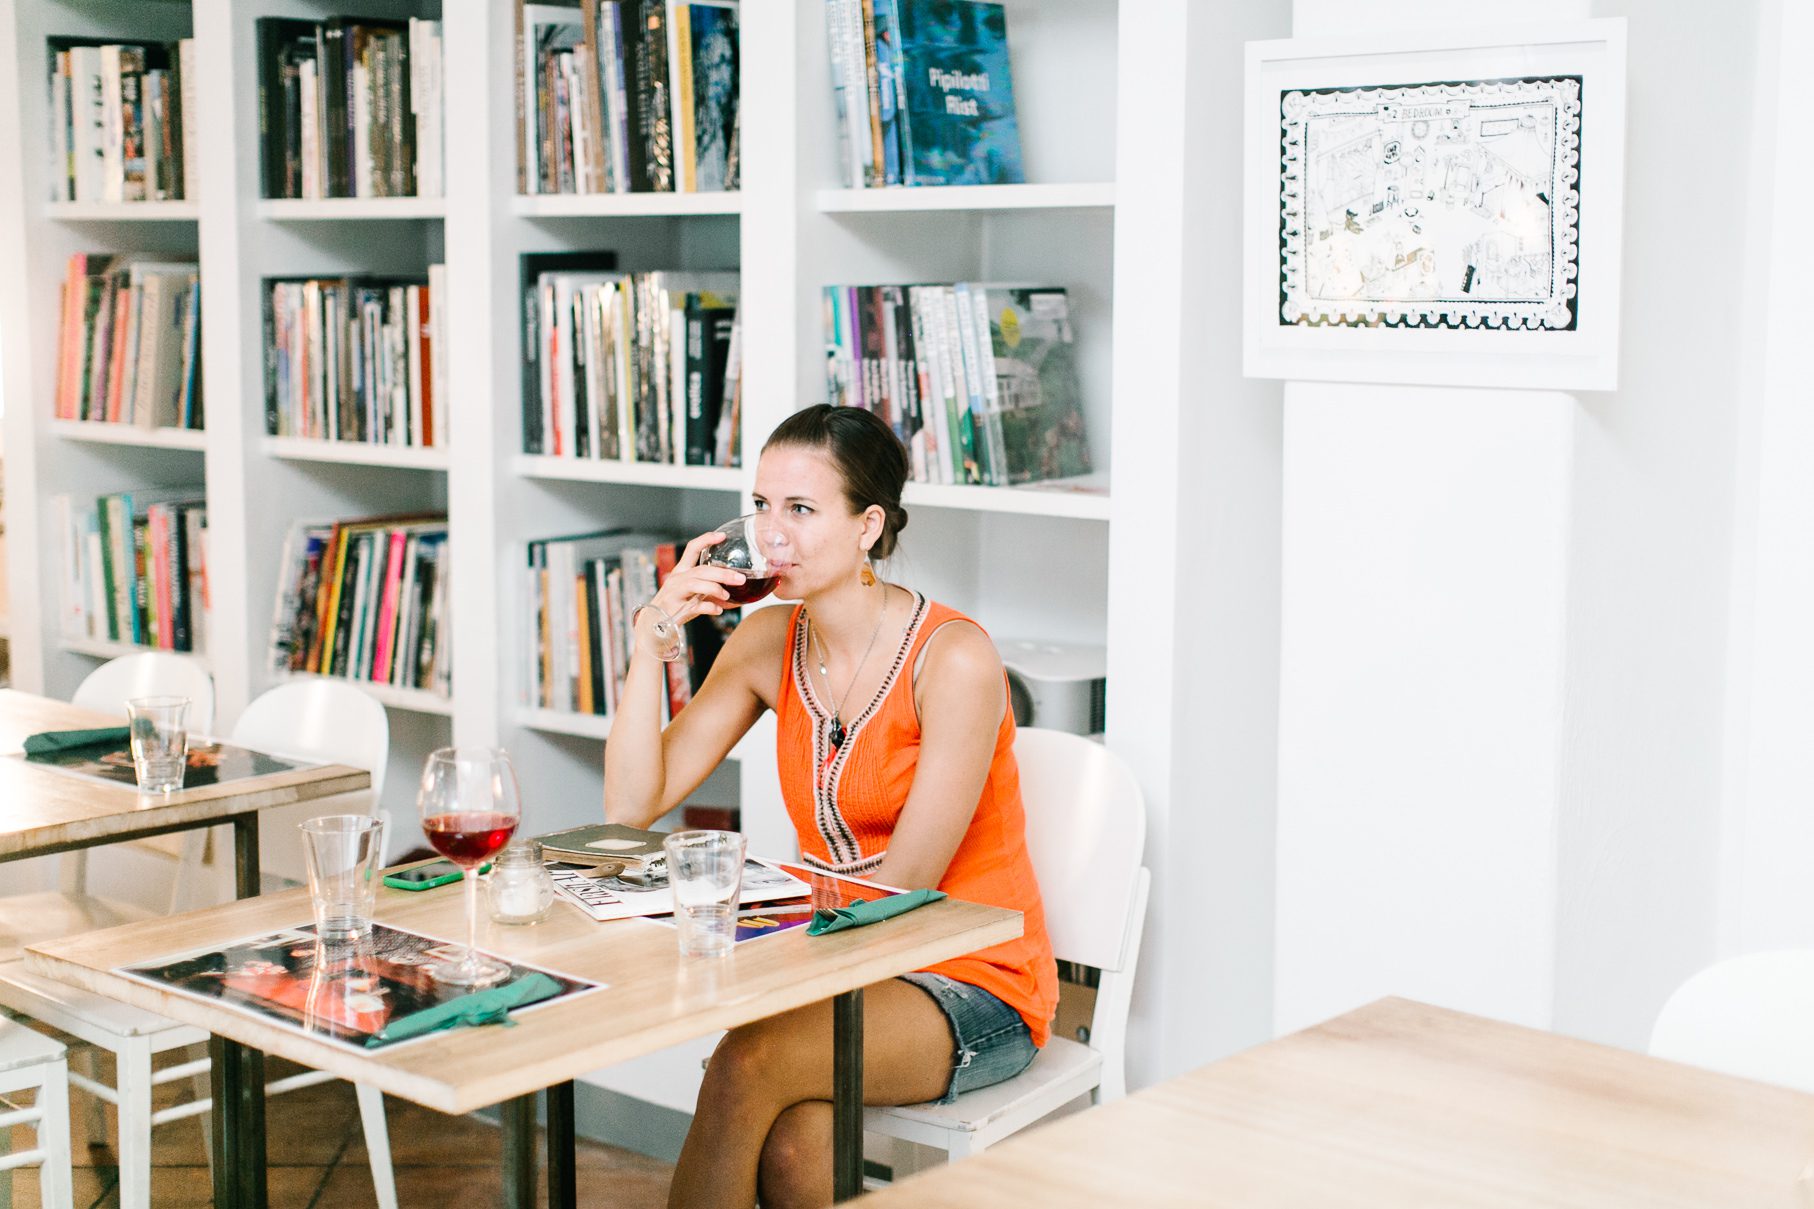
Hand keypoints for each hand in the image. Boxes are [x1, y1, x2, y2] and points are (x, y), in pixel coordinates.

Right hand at [632, 529, 747, 656]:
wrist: (653, 624)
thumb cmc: (676, 605)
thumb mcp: (691, 591)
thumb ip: (709, 586)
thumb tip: (738, 586)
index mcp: (681, 571)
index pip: (692, 549)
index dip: (706, 540)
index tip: (722, 536)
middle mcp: (677, 579)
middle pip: (700, 570)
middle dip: (722, 573)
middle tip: (740, 578)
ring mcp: (675, 594)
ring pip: (695, 584)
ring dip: (714, 588)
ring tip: (727, 596)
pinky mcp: (675, 609)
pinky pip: (693, 606)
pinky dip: (708, 608)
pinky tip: (718, 610)